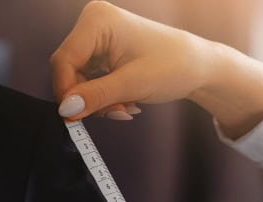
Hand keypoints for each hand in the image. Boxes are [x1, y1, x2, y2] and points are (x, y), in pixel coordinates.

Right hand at [50, 1, 262, 137]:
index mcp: (98, 20)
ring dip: (99, 101)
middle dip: (88, 98)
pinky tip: (125, 101)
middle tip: (116, 113)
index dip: (67, 92)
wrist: (198, 66)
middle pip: (69, 70)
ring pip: (79, 79)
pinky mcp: (103, 51)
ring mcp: (97, 37)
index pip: (64, 60)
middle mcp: (94, 23)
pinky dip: (104, 96)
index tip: (75, 119)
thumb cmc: (173, 66)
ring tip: (127, 107)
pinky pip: (90, 79)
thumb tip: (66, 109)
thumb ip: (96, 96)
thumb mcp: (133, 85)